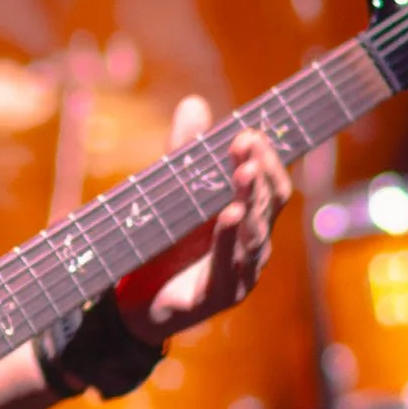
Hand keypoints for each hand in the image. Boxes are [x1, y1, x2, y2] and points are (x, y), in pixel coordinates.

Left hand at [117, 99, 289, 342]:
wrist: (135, 305)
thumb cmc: (164, 248)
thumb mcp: (172, 196)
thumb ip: (184, 153)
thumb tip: (194, 102)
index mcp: (249, 221)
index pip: (272, 186)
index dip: (267, 159)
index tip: (250, 131)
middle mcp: (253, 247)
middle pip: (269, 205)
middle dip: (259, 172)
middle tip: (247, 143)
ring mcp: (242, 274)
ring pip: (255, 234)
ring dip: (249, 200)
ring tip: (241, 174)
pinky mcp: (220, 297)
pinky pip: (230, 268)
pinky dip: (230, 241)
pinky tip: (229, 217)